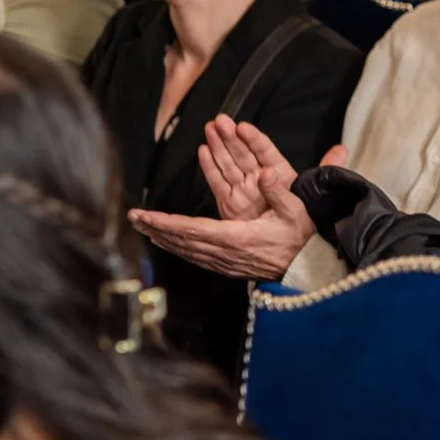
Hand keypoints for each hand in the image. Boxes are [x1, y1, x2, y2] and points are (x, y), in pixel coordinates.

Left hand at [127, 118, 328, 281]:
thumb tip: (266, 172)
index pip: (191, 228)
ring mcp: (223, 261)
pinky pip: (193, 256)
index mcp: (236, 237)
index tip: (144, 215)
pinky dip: (176, 247)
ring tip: (143, 227)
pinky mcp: (225, 265)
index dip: (165, 222)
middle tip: (133, 217)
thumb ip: (279, 191)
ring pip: (184, 249)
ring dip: (161, 237)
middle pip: (181, 240)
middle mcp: (224, 252)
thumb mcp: (295, 211)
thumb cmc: (300, 238)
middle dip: (155, 227)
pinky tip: (166, 242)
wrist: (306, 268)